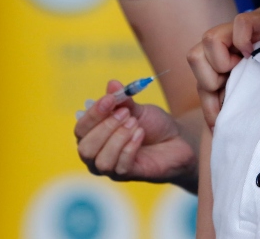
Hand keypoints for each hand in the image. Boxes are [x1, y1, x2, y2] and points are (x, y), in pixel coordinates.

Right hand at [74, 80, 196, 185]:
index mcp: (94, 136)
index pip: (81, 128)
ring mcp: (111, 169)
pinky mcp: (128, 176)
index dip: (93, 113)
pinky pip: (120, 166)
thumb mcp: (138, 109)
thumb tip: (112, 84)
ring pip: (101, 160)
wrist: (178, 141)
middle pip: (85, 148)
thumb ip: (123, 100)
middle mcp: (97, 155)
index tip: (110, 99)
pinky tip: (140, 135)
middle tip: (125, 113)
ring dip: (118, 138)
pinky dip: (130, 147)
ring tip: (135, 124)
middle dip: (105, 127)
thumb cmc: (152, 126)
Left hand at [187, 1, 259, 129]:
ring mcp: (241, 31)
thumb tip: (227, 132)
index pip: (202, 83)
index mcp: (228, 65)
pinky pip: (240, 26)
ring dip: (223, 60)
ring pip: (208, 39)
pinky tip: (255, 51)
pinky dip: (244, 40)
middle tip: (235, 87)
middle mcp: (229, 46)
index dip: (208, 107)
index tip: (219, 127)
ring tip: (244, 67)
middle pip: (194, 57)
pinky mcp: (258, 18)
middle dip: (211, 81)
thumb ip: (247, 103)